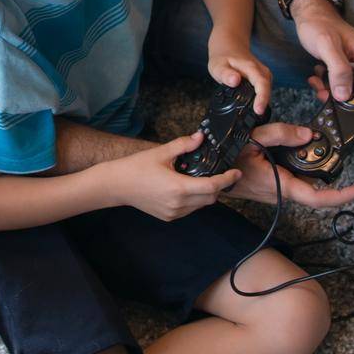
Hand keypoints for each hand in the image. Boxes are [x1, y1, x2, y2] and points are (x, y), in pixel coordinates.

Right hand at [105, 132, 240, 221]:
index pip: (212, 186)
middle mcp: (179, 204)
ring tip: (199, 179)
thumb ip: (184, 145)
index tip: (236, 173)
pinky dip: (194, 200)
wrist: (117, 185)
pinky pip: (190, 210)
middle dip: (217, 186)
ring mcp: (174, 212)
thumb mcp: (161, 152)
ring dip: (205, 194)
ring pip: (201, 205)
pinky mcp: (169, 216)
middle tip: (218, 173)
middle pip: (210, 198)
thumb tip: (200, 137)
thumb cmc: (136, 168)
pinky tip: (186, 187)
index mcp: (179, 187)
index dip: (227, 179)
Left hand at [207, 33, 271, 114]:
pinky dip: (259, 100)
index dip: (262, 98)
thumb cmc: (223, 55)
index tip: (259, 110)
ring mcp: (263, 75)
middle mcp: (261, 71)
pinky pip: (264, 91)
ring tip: (252, 117)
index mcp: (252, 68)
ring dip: (262, 104)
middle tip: (253, 120)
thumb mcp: (217, 65)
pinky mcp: (262, 79)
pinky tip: (252, 108)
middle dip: (263, 105)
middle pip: (267, 91)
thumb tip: (235, 81)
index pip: (262, 84)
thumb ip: (225, 74)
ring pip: (267, 92)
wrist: (229, 45)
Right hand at [222, 122, 353, 206]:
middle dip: (335, 182)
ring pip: (306, 186)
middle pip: (317, 193)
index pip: (318, 198)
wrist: (207, 171)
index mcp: (280, 184)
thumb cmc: (225, 157)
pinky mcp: (273, 186)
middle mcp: (282, 192)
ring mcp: (277, 191)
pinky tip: (304, 154)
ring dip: (318, 173)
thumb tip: (309, 135)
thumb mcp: (253, 138)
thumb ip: (281, 134)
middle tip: (349, 168)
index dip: (342, 196)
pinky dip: (304, 170)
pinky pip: (295, 181)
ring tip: (324, 154)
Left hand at [289, 0, 353, 136]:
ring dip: (340, 98)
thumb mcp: (327, 46)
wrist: (309, 15)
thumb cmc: (320, 25)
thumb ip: (338, 70)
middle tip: (344, 114)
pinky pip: (346, 89)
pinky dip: (331, 90)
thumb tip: (345, 96)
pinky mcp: (350, 71)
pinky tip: (317, 81)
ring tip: (321, 89)